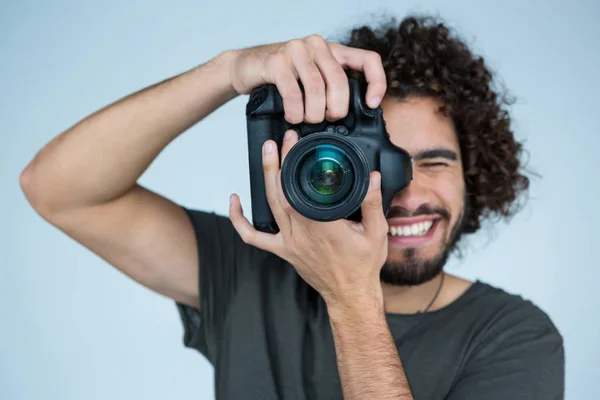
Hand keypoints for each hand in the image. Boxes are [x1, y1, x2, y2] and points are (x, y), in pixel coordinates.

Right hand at [227, 34, 386, 123]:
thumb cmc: (281, 77)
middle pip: (340, 82)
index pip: (368, 60)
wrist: (246, 66)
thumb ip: (330, 88)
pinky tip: (292, 117)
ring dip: (313, 113)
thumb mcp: (311, 79)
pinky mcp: (276, 61)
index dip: (376, 82)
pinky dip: (295, 111)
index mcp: (333, 50)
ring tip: (306, 121)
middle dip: (336, 109)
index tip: (371, 104)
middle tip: (327, 119)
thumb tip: (348, 116)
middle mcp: (317, 45)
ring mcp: (296, 51)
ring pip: (317, 89)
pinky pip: (293, 92)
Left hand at [229, 130, 388, 305]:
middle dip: (276, 163)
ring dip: (265, 178)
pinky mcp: (283, 251)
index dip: (293, 163)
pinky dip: (239, 220)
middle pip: (280, 193)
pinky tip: (234, 201)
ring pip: (269, 206)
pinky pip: (253, 237)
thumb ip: (372, 203)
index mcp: (322, 226)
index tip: (295, 143)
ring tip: (266, 155)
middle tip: (278, 141)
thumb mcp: (377, 232)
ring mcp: (289, 242)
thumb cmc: (362, 267)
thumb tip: (373, 177)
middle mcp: (301, 233)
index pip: (300, 189)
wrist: (350, 295)